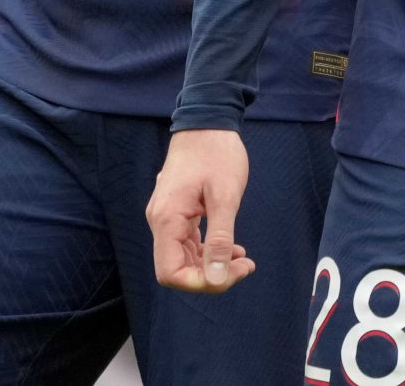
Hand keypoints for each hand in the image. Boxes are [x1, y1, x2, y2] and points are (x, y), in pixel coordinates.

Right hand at [146, 128, 256, 292]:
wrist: (207, 120)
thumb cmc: (217, 153)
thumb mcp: (225, 197)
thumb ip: (220, 240)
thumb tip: (217, 279)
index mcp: (166, 219)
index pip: (171, 274)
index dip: (201, 283)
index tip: (233, 272)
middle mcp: (159, 221)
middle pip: (176, 269)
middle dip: (211, 276)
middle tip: (245, 265)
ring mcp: (166, 216)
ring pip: (182, 258)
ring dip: (211, 265)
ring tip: (243, 258)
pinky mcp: (176, 212)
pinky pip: (186, 243)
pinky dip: (208, 251)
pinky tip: (232, 247)